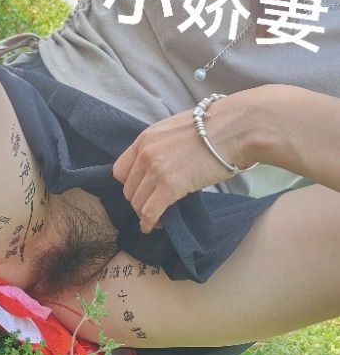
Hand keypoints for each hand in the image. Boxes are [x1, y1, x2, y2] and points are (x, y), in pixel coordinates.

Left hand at [112, 90, 259, 232]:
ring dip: (145, 213)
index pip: (120, 170)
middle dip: (139, 200)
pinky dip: (149, 223)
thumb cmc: (213, 127)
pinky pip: (150, 212)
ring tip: (157, 217)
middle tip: (152, 206)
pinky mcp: (171, 187)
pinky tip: (153, 227)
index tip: (141, 189)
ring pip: (138, 203)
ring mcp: (156, 171)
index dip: (129, 183)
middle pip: (129, 190)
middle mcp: (145, 154)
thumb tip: (161, 164)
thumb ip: (161, 146)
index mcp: (145, 139)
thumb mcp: (175, 129)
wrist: (234, 129)